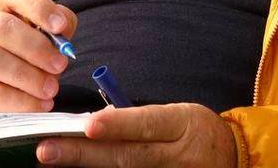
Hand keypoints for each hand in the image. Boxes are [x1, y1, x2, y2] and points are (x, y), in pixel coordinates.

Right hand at [0, 0, 77, 114]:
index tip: (61, 27)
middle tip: (60, 66)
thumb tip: (64, 28)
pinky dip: (19, 100)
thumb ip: (52, 30)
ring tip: (51, 89)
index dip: (38, 6)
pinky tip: (38, 105)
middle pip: (0, 27)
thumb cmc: (10, 64)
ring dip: (28, 75)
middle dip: (37, 47)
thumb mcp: (33, 41)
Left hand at [36, 103, 237, 166]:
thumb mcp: (175, 114)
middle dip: (84, 155)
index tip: (85, 125)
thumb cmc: (194, 130)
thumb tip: (94, 123)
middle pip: (126, 157)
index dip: (117, 126)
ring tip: (54, 163)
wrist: (230, 157)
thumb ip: (138, 118)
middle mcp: (176, 156)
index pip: (146, 124)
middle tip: (47, 151)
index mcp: (181, 124)